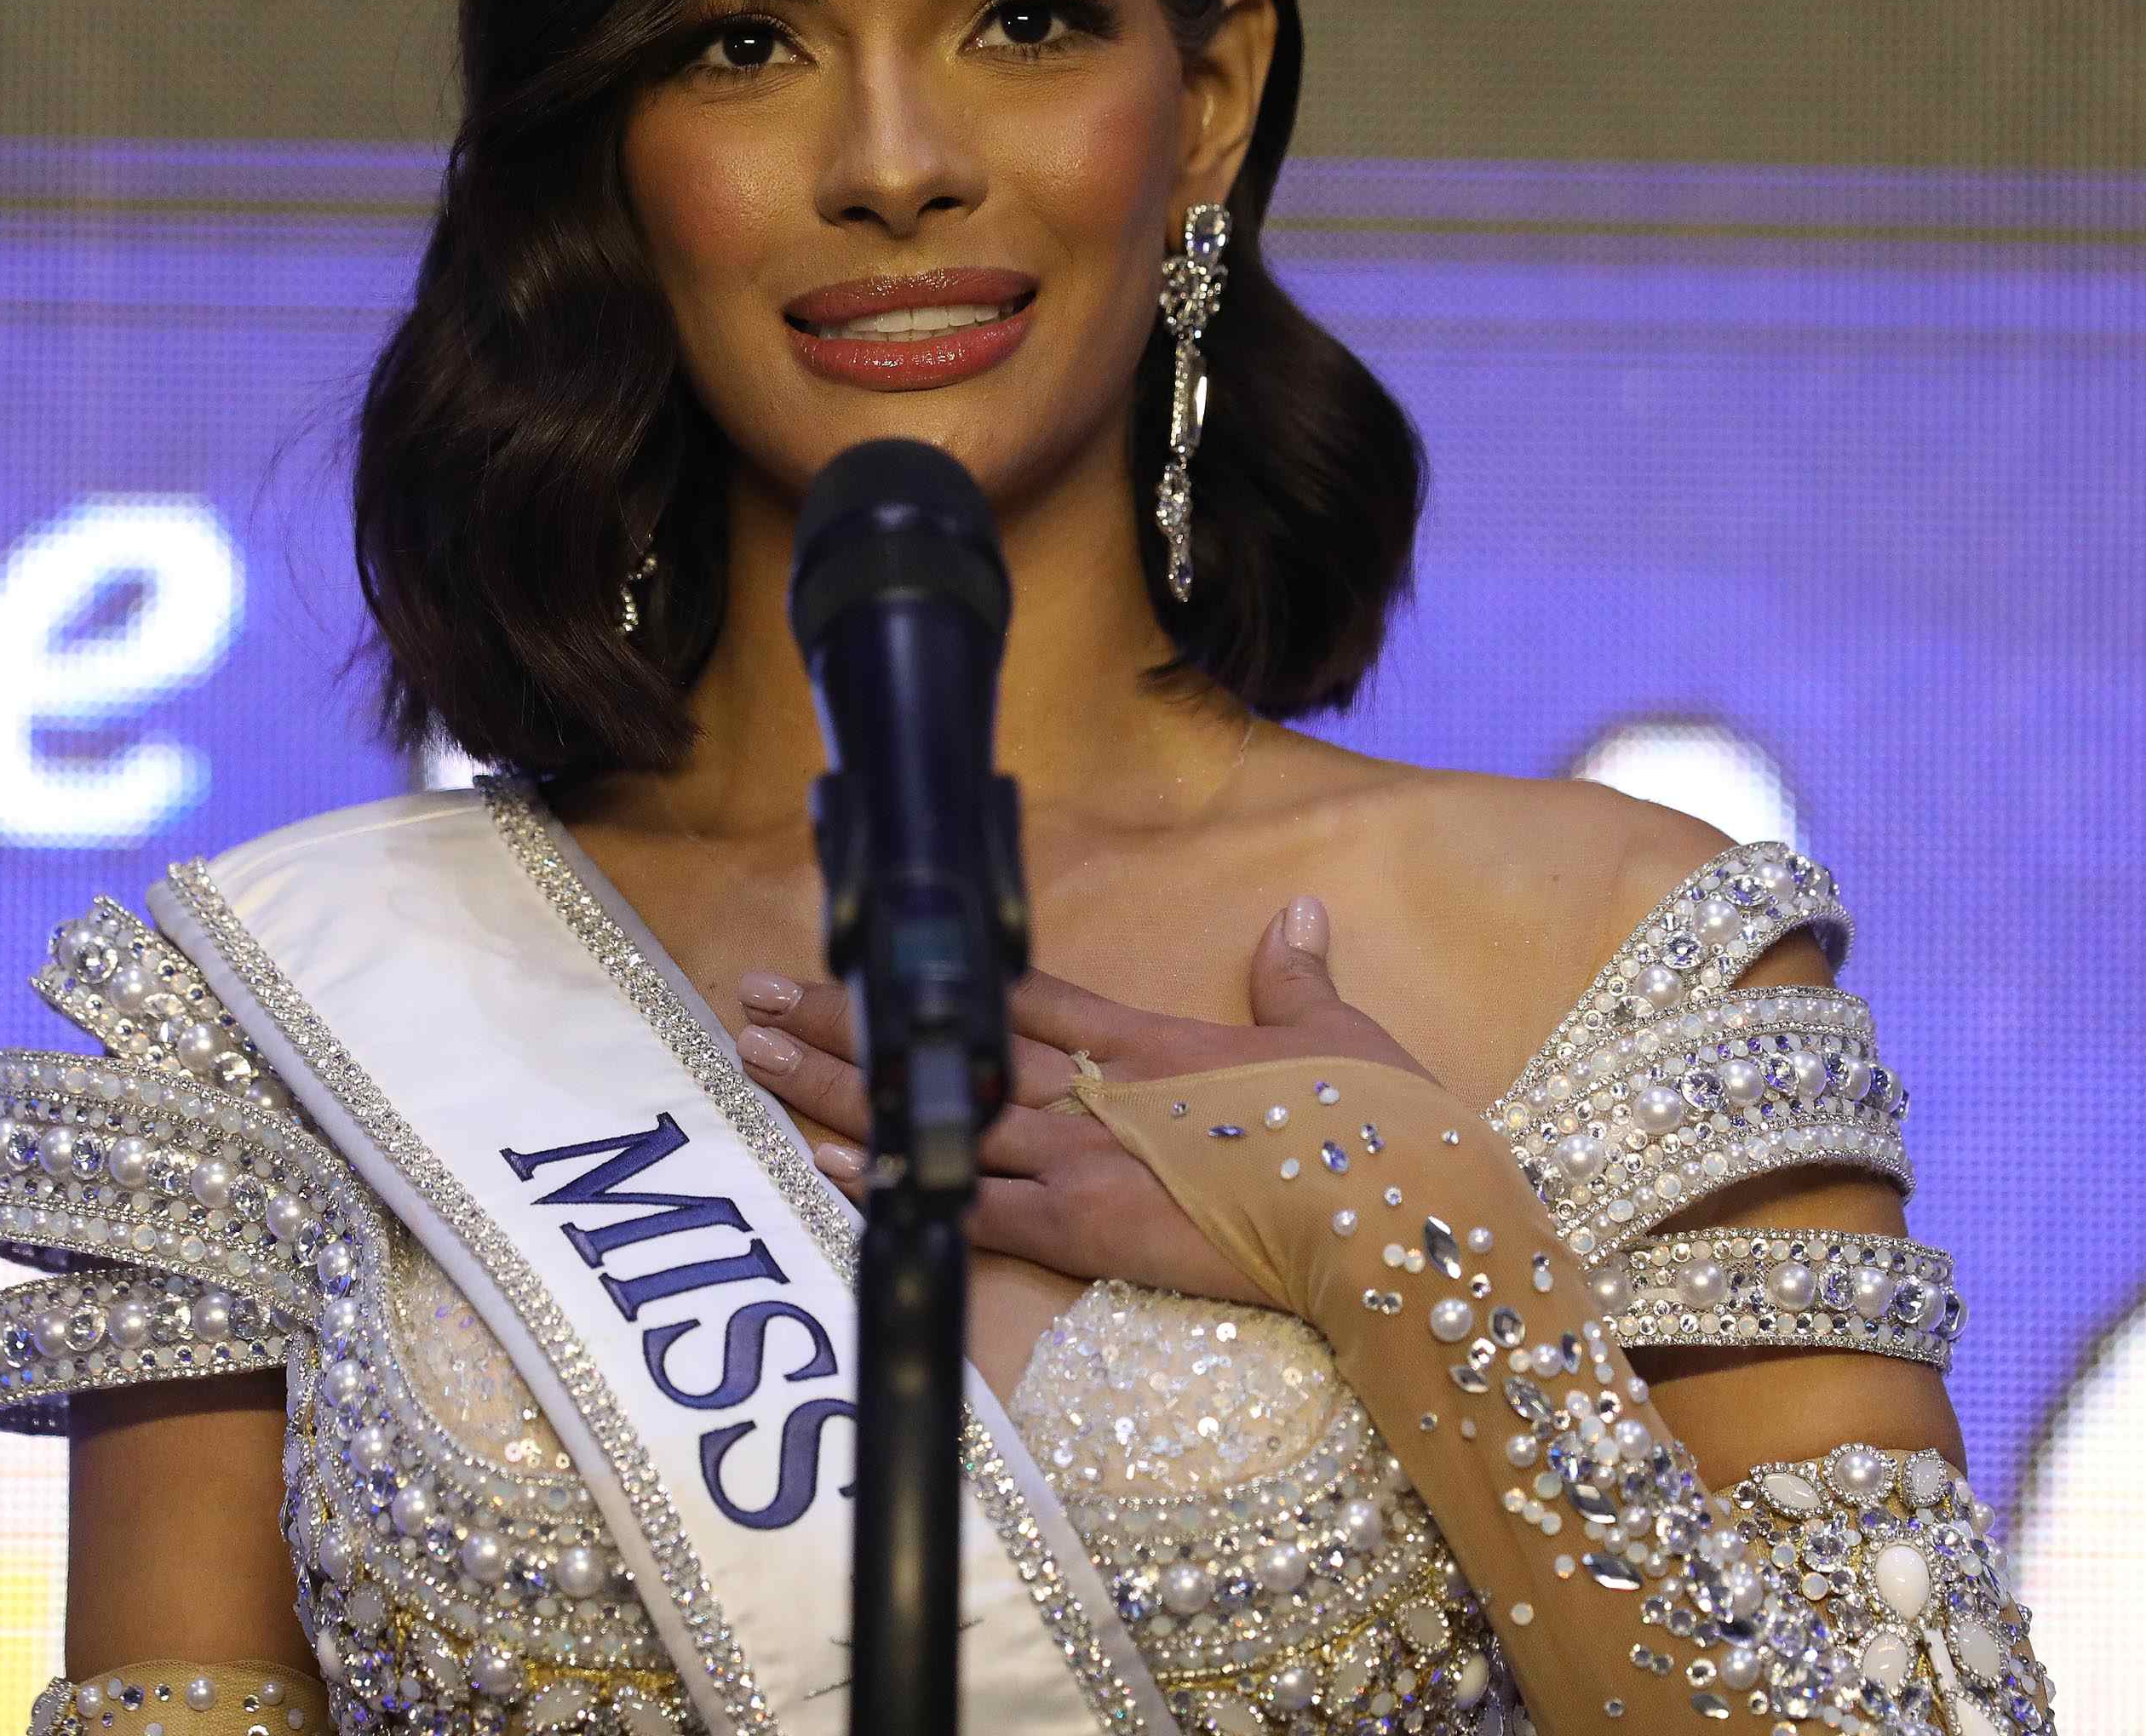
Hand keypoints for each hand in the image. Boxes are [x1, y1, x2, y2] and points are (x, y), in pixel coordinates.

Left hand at [726, 895, 1431, 1308]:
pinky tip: (830, 1162)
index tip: (867, 951)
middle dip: (846, 1022)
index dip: (938, 974)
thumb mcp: (1338, 1035)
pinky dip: (899, 1184)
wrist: (1390, 1201)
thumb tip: (1297, 919)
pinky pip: (965, 1204)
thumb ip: (1296, 981)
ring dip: (839, 1089)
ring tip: (755, 1059)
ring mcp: (1081, 1154)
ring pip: (935, 1114)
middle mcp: (1096, 1088)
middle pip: (947, 1045)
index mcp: (1149, 1042)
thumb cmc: (1374, 1120)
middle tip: (755, 995)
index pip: (1020, 996)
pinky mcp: (1082, 1226)